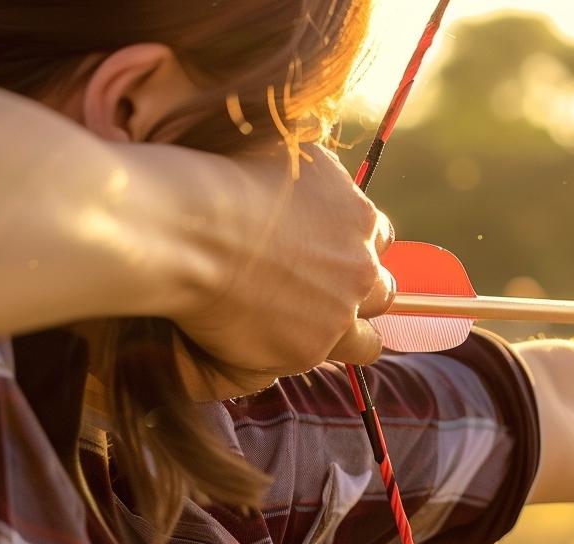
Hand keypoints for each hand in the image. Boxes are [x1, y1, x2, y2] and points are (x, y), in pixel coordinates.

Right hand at [165, 144, 395, 396]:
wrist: (191, 230)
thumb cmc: (226, 180)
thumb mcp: (287, 153)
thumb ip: (318, 178)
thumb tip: (321, 173)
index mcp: (358, 217)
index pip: (379, 240)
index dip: (353, 250)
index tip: (329, 256)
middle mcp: (360, 267)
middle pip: (382, 292)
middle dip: (357, 295)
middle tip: (321, 297)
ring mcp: (339, 312)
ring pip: (366, 341)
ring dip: (346, 337)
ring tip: (311, 334)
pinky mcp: (310, 349)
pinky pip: (319, 360)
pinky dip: (296, 353)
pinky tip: (266, 342)